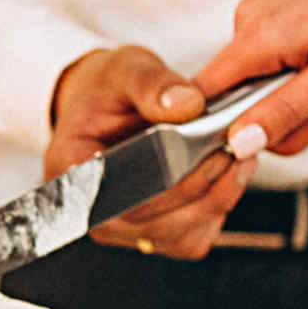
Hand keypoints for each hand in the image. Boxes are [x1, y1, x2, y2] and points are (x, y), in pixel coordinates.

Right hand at [48, 46, 251, 260]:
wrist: (105, 109)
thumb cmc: (107, 93)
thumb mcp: (125, 70)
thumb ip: (152, 84)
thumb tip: (186, 105)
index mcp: (71, 169)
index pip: (120, 192)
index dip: (168, 179)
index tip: (203, 149)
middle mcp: (92, 211)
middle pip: (155, 220)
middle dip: (201, 184)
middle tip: (233, 146)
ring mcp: (122, 230)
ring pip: (180, 234)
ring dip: (217, 197)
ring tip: (236, 157)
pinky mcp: (151, 236)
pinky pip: (193, 238)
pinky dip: (217, 209)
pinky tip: (226, 177)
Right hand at [193, 0, 307, 158]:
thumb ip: (284, 113)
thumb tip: (238, 143)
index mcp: (257, 37)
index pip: (205, 97)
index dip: (227, 130)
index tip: (270, 139)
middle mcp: (249, 24)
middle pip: (244, 104)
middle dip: (297, 121)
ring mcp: (261, 21)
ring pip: (268, 93)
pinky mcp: (276, 23)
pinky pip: (280, 72)